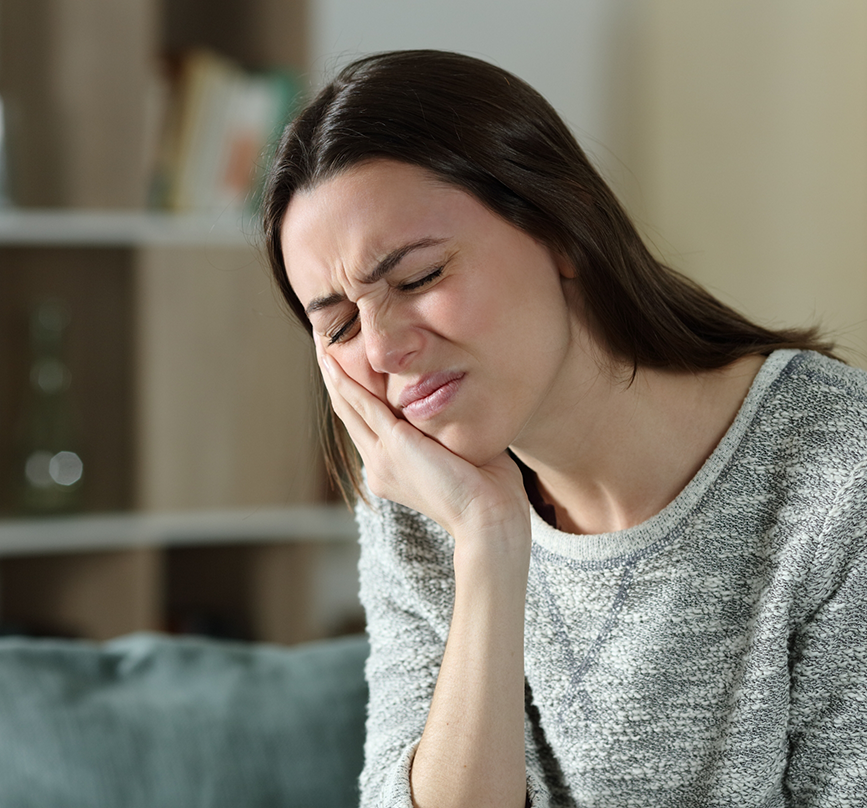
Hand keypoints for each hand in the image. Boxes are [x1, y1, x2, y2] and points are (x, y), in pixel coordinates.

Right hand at [316, 340, 529, 546]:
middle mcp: (380, 466)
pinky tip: (332, 361)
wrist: (489, 518)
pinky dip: (345, 381)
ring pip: (349, 407)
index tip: (348, 366)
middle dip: (335, 377)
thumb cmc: (490, 490)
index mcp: (394, 471)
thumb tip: (462, 399)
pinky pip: (363, 405)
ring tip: (321, 342)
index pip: (368, 425)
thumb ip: (450, 428)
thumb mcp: (462, 452)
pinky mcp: (394, 446)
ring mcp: (383, 458)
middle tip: (322, 343)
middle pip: (349, 413)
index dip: (355, 394)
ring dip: (333, 373)